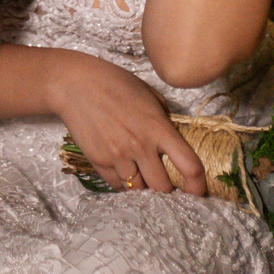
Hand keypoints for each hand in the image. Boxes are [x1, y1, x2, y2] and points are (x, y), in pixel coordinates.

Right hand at [51, 52, 205, 194]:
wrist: (74, 84)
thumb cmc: (114, 82)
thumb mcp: (149, 94)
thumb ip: (164, 119)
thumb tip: (174, 138)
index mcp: (158, 127)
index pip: (189, 165)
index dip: (198, 185)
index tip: (199, 191)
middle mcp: (140, 145)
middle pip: (163, 188)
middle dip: (166, 188)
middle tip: (164, 181)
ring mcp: (118, 156)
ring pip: (138, 189)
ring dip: (142, 185)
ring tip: (139, 171)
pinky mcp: (99, 161)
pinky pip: (116, 185)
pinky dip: (122, 181)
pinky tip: (121, 167)